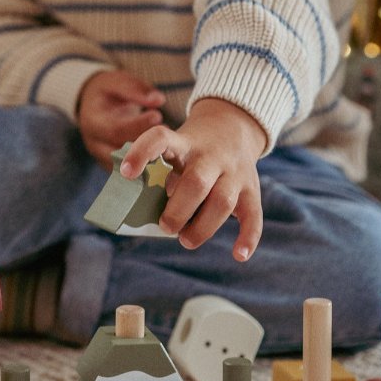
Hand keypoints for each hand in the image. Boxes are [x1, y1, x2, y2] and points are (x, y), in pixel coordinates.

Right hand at [77, 70, 165, 166]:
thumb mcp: (116, 82)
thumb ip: (136, 89)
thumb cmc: (107, 92)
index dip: (137, 125)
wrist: (93, 106)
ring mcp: (101, 157)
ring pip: (125, 167)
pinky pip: (128, 174)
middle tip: (169, 139)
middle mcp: (94, 143)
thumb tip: (158, 99)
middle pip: (120, 153)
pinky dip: (145, 170)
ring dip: (148, 161)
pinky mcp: (110, 166)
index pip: (115, 130)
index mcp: (93, 121)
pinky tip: (164, 163)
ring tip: (169, 151)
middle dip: (145, 148)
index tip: (158, 116)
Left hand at [118, 97, 266, 261]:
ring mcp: (234, 173)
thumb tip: (139, 213)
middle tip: (164, 226)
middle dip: (177, 210)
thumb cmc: (191, 149)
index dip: (142, 153)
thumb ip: (158, 172)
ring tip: (185, 240)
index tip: (126, 173)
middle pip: (196, 182)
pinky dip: (248, 237)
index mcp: (183, 143)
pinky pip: (253, 215)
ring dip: (203, 227)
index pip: (160, 139)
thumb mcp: (174, 146)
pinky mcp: (251, 190)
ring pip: (223, 201)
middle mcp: (210, 156)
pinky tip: (238, 255)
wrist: (232, 125)